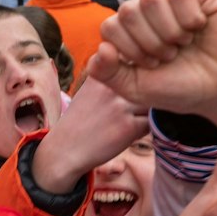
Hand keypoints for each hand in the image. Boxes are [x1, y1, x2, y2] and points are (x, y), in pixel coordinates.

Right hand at [30, 77, 148, 193]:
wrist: (65, 150)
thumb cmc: (80, 120)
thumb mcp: (89, 89)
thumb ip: (111, 77)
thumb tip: (140, 71)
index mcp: (101, 73)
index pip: (133, 66)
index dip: (137, 76)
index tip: (131, 87)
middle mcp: (111, 87)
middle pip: (146, 82)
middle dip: (147, 93)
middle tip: (136, 106)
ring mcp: (121, 107)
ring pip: (152, 102)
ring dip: (148, 110)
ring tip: (134, 118)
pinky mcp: (128, 127)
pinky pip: (151, 122)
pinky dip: (145, 127)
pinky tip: (131, 131)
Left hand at [86, 0, 216, 117]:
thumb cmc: (183, 87)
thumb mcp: (137, 89)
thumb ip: (108, 73)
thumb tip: (101, 49)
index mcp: (132, 29)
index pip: (110, 27)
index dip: (130, 51)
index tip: (153, 65)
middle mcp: (151, 10)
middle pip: (128, 11)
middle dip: (149, 43)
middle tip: (171, 55)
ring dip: (169, 32)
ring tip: (185, 43)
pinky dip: (189, 18)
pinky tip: (201, 27)